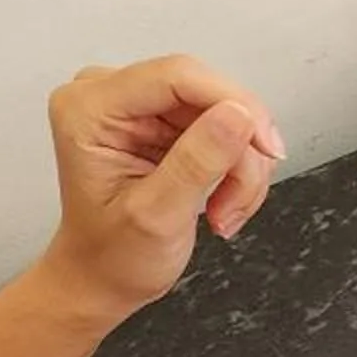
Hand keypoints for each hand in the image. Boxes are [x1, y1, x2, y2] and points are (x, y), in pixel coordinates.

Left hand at [34, 56, 286, 322]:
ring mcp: (138, 106)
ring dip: (241, 165)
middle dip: (239, 147)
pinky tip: (223, 200)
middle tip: (239, 200)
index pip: (176, 77)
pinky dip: (237, 167)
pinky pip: (224, 127)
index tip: (267, 148)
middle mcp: (109, 95)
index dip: (234, 104)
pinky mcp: (163, 121)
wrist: (103, 279)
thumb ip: (197, 161)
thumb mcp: (157, 216)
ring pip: (224, 112)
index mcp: (89, 109)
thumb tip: (240, 115)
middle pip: (206, 92)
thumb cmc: (113, 256)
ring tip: (226, 211)